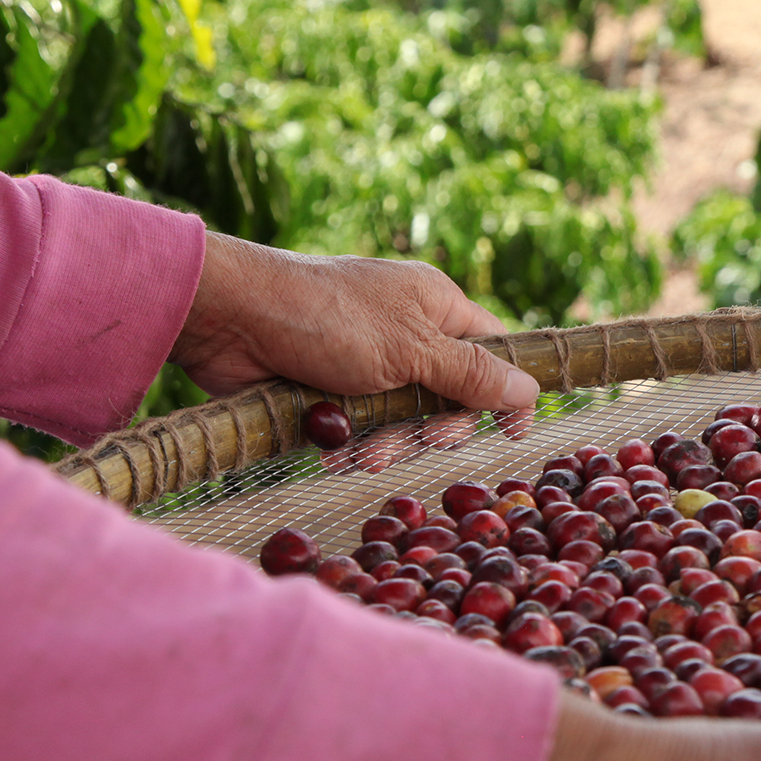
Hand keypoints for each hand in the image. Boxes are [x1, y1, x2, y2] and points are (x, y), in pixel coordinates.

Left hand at [169, 230, 540, 419]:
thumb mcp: (408, 347)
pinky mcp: (326, 390)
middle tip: (420, 441)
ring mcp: (363, 363)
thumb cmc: (326, 319)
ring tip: (361, 454)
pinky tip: (330, 452)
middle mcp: (403, 332)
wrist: (230, 319)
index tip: (516, 433)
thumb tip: (529, 388)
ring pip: (398, 422)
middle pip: (446, 397)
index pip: (491, 349)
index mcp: (434, 306)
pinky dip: (346, 443)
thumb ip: (468, 373)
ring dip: (384, 444)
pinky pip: (354, 430)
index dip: (506, 390)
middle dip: (431, 429)